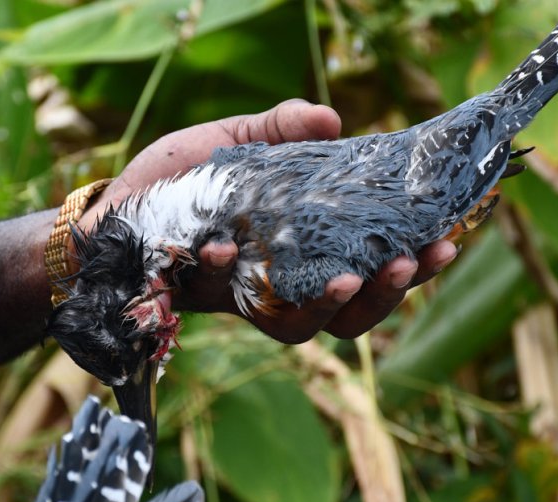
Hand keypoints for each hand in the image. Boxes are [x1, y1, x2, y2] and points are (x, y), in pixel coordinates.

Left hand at [81, 99, 456, 342]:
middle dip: (388, 294)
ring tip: (351, 279)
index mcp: (302, 251)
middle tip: (412, 261)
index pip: (369, 268)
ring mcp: (243, 299)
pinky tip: (227, 249)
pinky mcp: (203, 300)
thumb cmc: (175, 183)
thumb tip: (333, 120)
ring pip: (302, 326)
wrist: (111, 216)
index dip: (411, 265)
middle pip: (350, 314)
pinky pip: (227, 303)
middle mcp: (280, 285)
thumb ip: (279, 130)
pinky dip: (228, 273)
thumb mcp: (230, 143)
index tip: (446, 241)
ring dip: (332, 306)